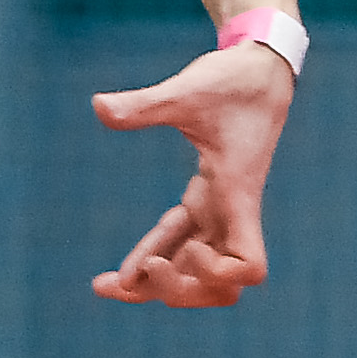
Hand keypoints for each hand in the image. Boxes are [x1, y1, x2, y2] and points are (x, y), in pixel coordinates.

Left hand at [88, 39, 294, 305]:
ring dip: (161, 283)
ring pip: (197, 266)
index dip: (219, 273)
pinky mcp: (209, 196)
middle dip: (176, 289)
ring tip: (108, 287)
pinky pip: (182, 238)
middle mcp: (233, 210)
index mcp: (237, 194)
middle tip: (128, 279)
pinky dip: (156, 254)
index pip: (249, 265)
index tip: (189, 249)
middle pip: (218, 284)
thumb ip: (145, 104)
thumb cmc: (233, 79)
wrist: (259, 67)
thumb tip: (97, 107)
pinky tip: (124, 269)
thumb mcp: (187, 91)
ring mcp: (221, 206)